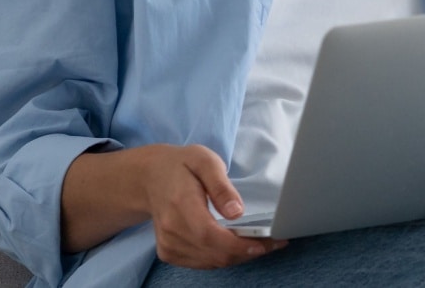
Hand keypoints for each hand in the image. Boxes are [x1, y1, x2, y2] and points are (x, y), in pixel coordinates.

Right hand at [139, 144, 286, 269]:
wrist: (150, 177)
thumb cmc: (181, 166)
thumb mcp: (205, 160)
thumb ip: (222, 186)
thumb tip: (237, 212)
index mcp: (180, 205)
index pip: (210, 235)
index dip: (239, 245)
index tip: (265, 243)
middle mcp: (171, 230)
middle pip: (215, 254)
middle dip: (248, 251)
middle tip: (273, 242)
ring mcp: (168, 244)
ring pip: (212, 262)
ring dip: (239, 256)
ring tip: (261, 243)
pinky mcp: (169, 253)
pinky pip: (203, 263)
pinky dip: (224, 258)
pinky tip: (238, 246)